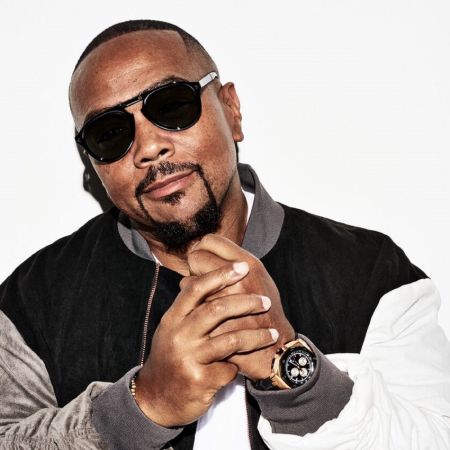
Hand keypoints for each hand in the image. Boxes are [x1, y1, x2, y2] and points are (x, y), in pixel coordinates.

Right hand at [135, 262, 276, 426]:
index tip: (242, 268)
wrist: (157, 398)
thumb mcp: (173, 329)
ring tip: (272, 333)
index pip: (196, 289)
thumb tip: (204, 276)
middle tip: (265, 301)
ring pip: (230, 340)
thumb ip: (189, 307)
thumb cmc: (171, 356)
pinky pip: (230, 368)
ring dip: (256, 336)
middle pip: (216, 310)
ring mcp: (188, 358)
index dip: (220, 275)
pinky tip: (244, 365)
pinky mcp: (199, 380)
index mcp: (173, 318)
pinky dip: (240, 366)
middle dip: (246, 302)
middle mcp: (178, 335)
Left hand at [188, 234, 295, 380]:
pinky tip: (203, 315)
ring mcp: (226, 300)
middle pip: (195, 257)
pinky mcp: (216, 321)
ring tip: (203, 298)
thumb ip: (234, 264)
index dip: (203, 249)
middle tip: (201, 279)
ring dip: (191, 290)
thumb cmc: (264, 310)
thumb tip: (203, 251)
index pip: (210, 241)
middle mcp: (238, 278)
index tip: (205, 261)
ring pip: (188, 282)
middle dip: (194, 268)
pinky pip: (190, 307)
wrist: (275, 348)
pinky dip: (192, 310)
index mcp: (250, 264)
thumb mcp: (258, 278)